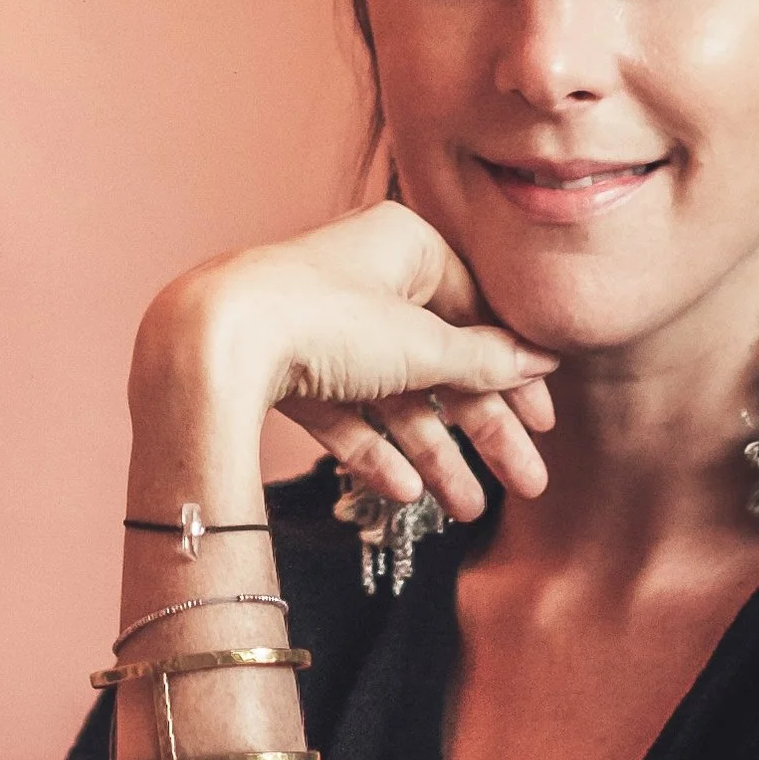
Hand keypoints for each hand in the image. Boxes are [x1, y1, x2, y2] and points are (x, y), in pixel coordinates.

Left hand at [138, 202, 558, 521]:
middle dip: (484, 430)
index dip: (513, 372)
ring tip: (468, 510)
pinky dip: (375, 451)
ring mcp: (325, 329)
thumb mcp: (421, 344)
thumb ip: (484, 360)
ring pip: (395, 397)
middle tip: (527, 483)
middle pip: (441, 364)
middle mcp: (367, 282)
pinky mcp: (289, 370)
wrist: (214, 342)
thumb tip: (540, 360)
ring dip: (435, 455)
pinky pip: (346, 415)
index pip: (477, 313)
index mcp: (405, 249)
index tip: (543, 422)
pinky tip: (404, 493)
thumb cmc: (326, 319)